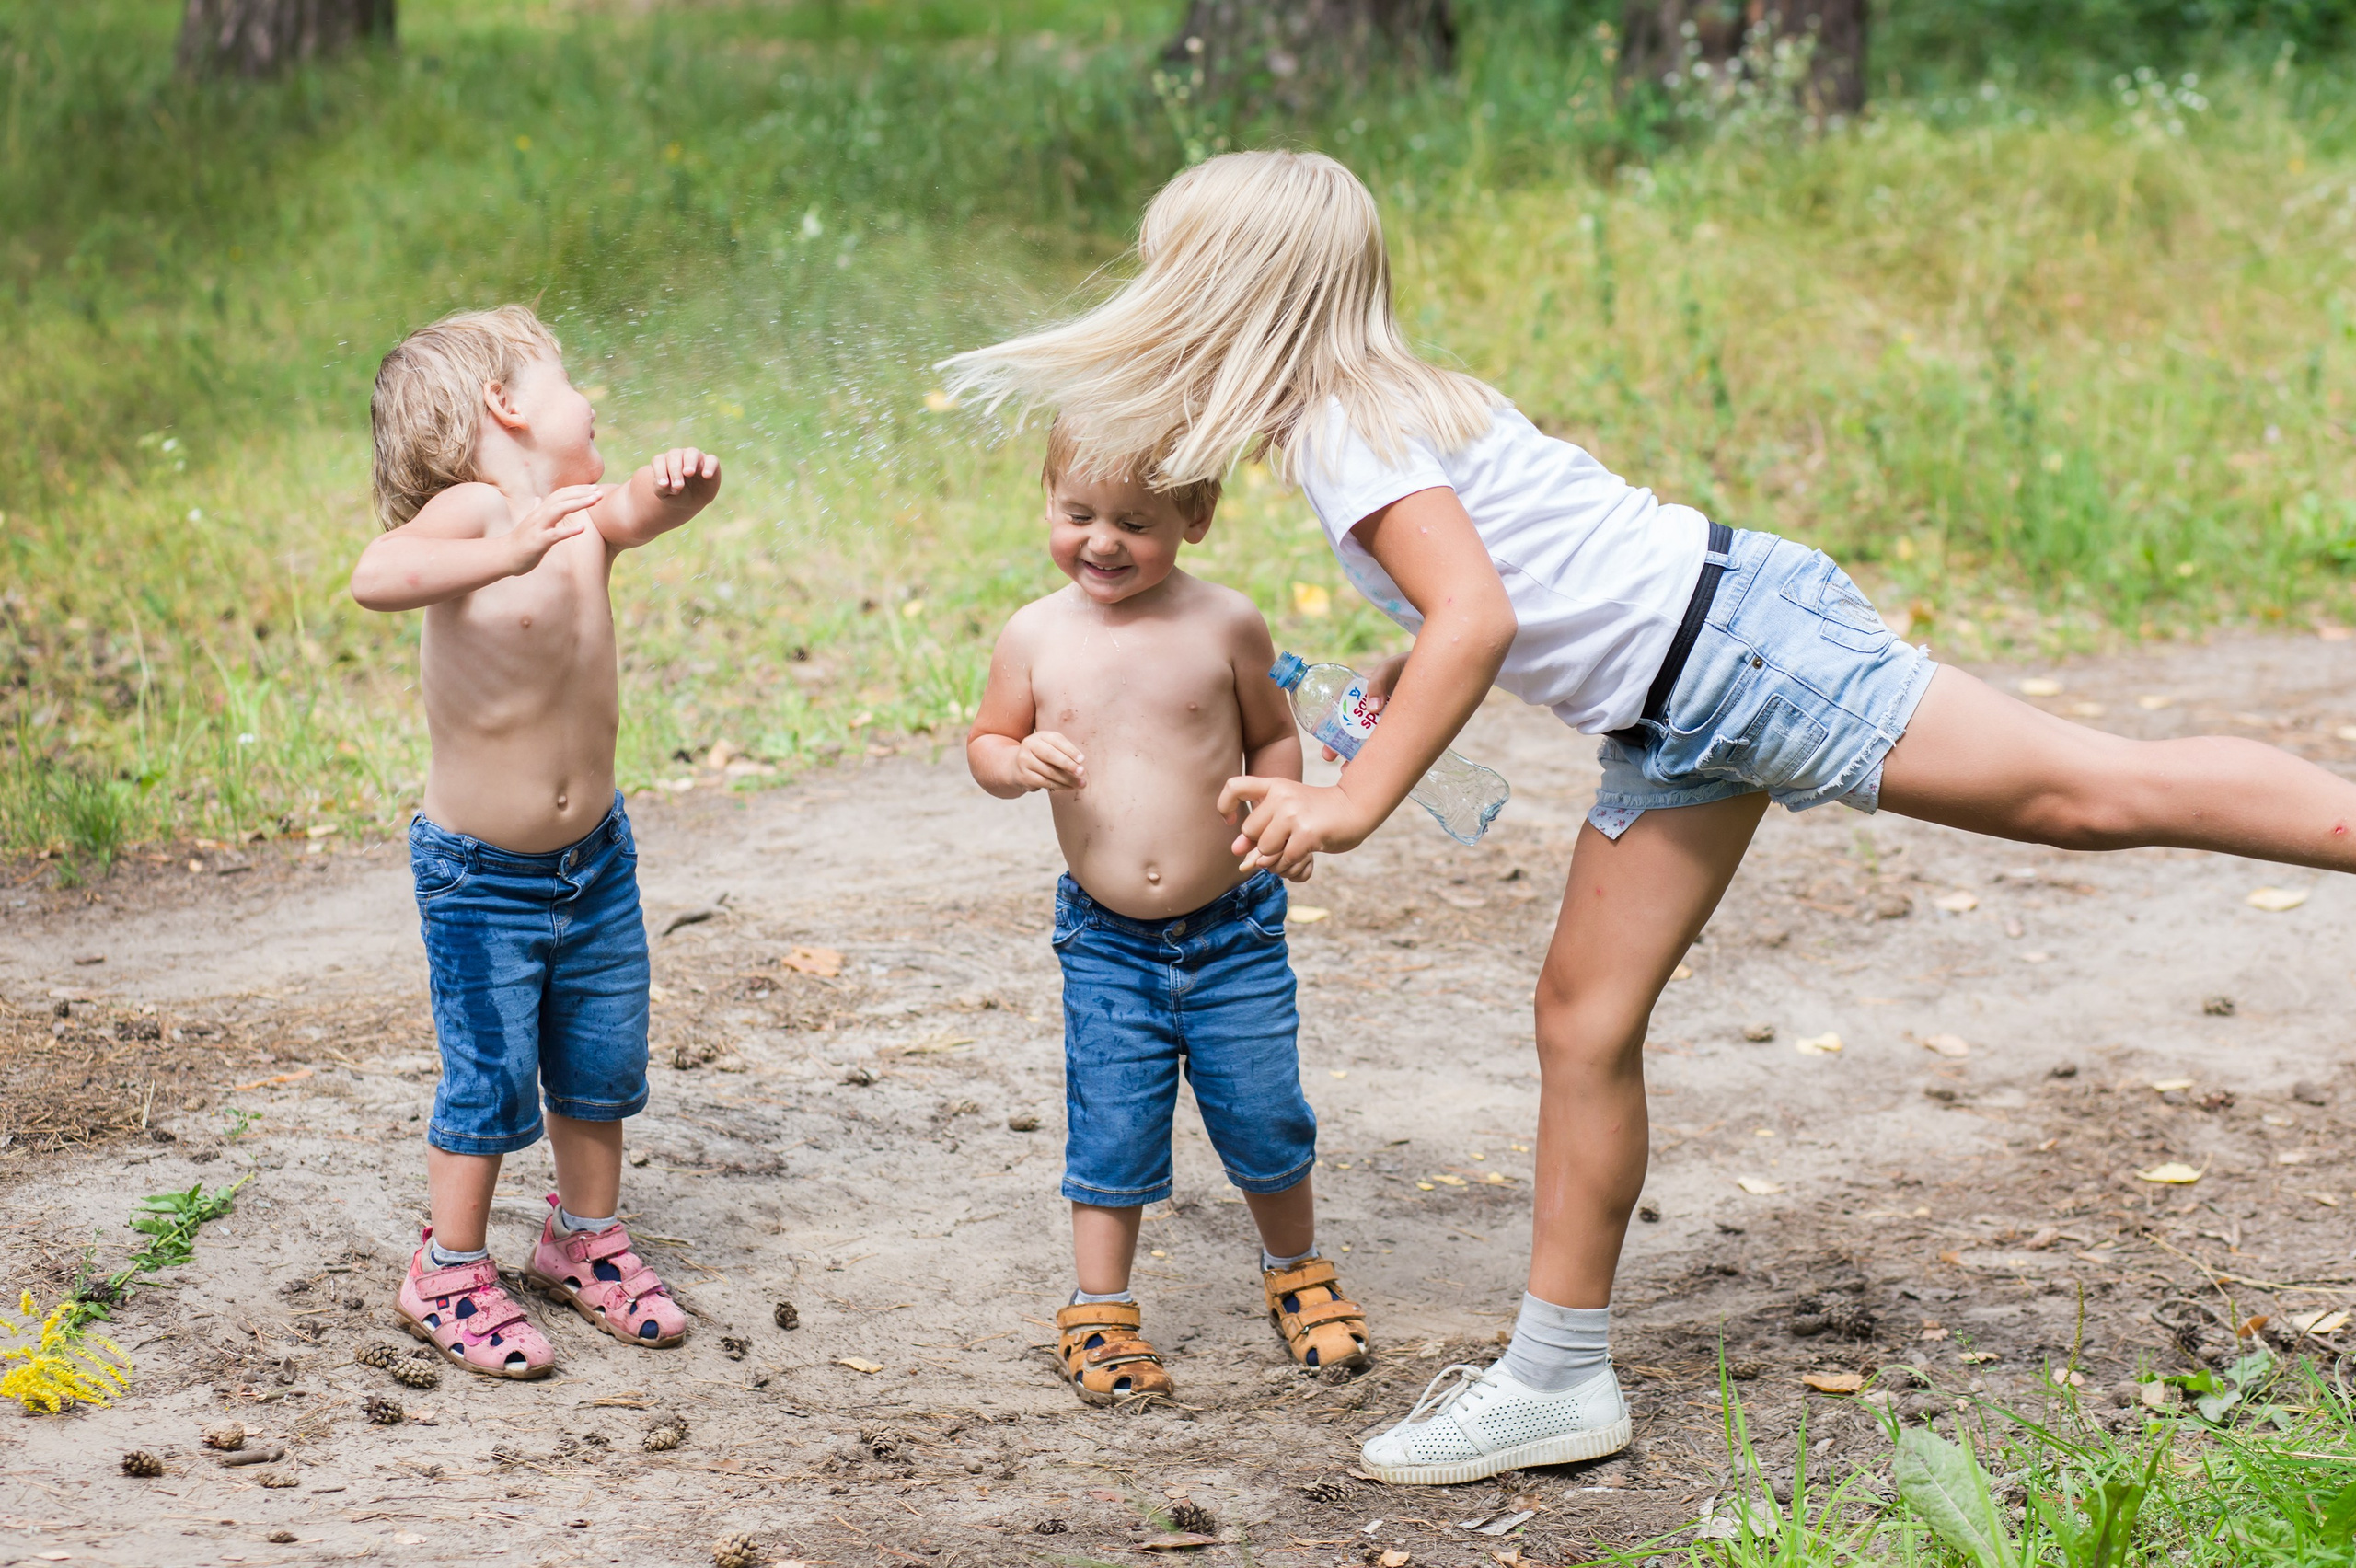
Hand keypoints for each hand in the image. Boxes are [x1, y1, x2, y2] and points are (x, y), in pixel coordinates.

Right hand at [504, 484, 606, 574]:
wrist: (504, 555)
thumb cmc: (520, 541)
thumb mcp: (530, 522)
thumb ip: (535, 509)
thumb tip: (537, 499)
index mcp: (540, 511)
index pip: (561, 494)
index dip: (578, 490)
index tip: (594, 488)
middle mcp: (539, 515)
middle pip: (562, 498)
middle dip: (582, 494)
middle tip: (600, 493)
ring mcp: (538, 527)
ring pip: (558, 510)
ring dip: (578, 504)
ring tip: (595, 501)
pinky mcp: (538, 541)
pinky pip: (554, 535)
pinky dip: (568, 531)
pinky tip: (582, 529)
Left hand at [651, 447, 719, 499]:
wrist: (693, 502)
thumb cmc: (676, 495)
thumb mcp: (665, 495)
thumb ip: (661, 489)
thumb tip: (664, 484)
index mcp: (665, 461)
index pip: (659, 460)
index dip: (660, 471)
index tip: (663, 485)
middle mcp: (680, 456)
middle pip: (674, 455)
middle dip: (675, 470)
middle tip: (678, 486)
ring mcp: (696, 458)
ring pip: (692, 452)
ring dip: (689, 462)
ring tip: (688, 473)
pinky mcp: (711, 463)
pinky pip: (712, 460)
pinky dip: (709, 466)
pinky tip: (706, 476)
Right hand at [1016, 731, 1085, 791]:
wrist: (1017, 766)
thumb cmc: (1042, 756)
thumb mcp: (1051, 747)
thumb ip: (1064, 751)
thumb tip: (1080, 762)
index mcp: (1040, 736)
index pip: (1057, 740)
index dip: (1070, 750)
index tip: (1082, 759)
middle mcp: (1030, 745)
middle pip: (1050, 755)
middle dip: (1068, 764)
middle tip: (1081, 772)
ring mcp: (1025, 761)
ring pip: (1049, 771)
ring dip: (1067, 779)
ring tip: (1080, 783)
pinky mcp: (1024, 775)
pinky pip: (1044, 782)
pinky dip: (1060, 786)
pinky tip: (1070, 787)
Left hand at [1218, 776, 1374, 878]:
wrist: (1355, 809)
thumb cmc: (1317, 813)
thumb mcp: (1286, 812)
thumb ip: (1260, 828)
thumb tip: (1235, 850)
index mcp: (1274, 785)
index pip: (1234, 786)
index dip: (1225, 805)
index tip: (1230, 820)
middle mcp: (1281, 796)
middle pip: (1249, 832)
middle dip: (1261, 846)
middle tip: (1281, 845)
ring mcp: (1294, 813)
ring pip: (1265, 850)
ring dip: (1276, 860)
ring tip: (1290, 852)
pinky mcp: (1306, 833)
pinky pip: (1284, 860)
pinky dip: (1290, 865)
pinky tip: (1302, 855)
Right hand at [1321, 650, 1410, 761]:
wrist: (1437, 673)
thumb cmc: (1406, 666)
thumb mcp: (1389, 669)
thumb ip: (1378, 682)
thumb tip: (1373, 708)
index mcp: (1360, 696)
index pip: (1338, 712)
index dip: (1327, 725)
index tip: (1320, 734)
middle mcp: (1368, 712)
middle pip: (1348, 731)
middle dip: (1335, 745)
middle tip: (1329, 756)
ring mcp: (1382, 723)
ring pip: (1364, 742)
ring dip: (1354, 756)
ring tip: (1346, 769)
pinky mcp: (1397, 732)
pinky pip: (1385, 747)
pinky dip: (1378, 758)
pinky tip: (1375, 768)